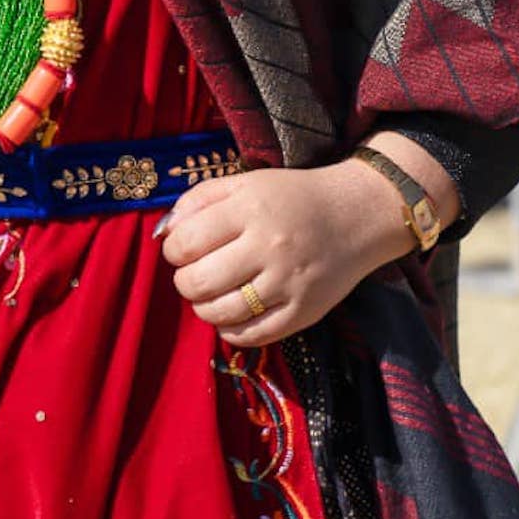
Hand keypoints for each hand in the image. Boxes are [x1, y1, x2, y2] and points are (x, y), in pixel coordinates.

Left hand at [159, 162, 411, 347]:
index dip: (173, 252)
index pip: (187, 242)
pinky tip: (229, 314)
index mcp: (249, 208)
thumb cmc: (291, 197)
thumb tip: (163, 233)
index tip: (181, 251)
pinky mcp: (304, 311)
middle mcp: (268, 245)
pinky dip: (230, 330)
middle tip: (192, 275)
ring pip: (221, 312)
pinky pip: (252, 335)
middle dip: (184, 282)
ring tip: (208, 295)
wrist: (355, 214)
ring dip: (202, 308)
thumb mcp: (244, 183)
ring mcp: (288, 282)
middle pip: (198, 282)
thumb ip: (198, 200)